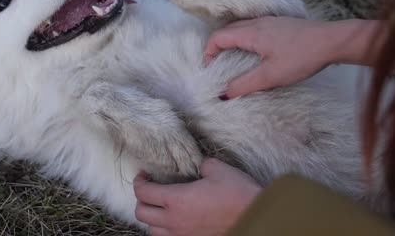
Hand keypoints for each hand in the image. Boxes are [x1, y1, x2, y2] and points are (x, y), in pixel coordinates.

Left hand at [133, 158, 260, 235]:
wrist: (255, 217)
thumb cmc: (237, 192)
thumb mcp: (217, 168)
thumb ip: (200, 164)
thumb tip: (198, 167)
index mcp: (176, 200)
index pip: (143, 193)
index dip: (139, 182)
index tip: (144, 175)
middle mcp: (174, 221)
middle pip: (141, 214)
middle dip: (141, 200)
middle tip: (150, 190)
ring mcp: (182, 235)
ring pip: (152, 232)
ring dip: (152, 219)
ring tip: (160, 209)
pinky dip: (165, 231)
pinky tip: (174, 222)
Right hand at [204, 17, 337, 98]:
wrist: (332, 41)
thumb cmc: (302, 57)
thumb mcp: (271, 76)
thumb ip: (244, 85)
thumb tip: (223, 95)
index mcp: (251, 33)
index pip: (218, 37)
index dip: (209, 52)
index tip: (209, 69)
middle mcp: (257, 23)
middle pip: (227, 30)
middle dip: (217, 47)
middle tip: (217, 66)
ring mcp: (270, 22)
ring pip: (241, 28)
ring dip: (231, 42)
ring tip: (233, 61)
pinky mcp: (280, 25)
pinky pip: (254, 28)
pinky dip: (245, 39)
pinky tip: (255, 53)